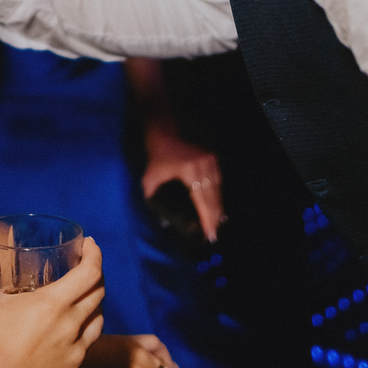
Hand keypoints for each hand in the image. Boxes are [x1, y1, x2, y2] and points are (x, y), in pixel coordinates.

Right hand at [0, 238, 104, 367]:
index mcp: (54, 304)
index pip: (89, 272)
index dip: (95, 255)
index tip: (90, 246)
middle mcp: (71, 327)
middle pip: (98, 296)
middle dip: (96, 278)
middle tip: (85, 271)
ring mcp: (75, 355)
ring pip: (97, 326)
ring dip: (93, 310)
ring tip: (81, 305)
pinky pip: (82, 356)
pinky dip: (77, 345)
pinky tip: (63, 343)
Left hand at [142, 125, 225, 242]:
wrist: (163, 131)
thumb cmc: (155, 156)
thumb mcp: (150, 179)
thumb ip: (153, 198)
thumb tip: (158, 216)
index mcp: (190, 172)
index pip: (202, 201)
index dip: (207, 219)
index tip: (209, 235)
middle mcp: (204, 166)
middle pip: (213, 198)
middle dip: (214, 218)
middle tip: (214, 235)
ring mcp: (210, 160)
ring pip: (218, 190)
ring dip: (217, 208)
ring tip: (216, 224)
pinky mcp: (212, 158)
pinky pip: (218, 180)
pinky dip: (217, 195)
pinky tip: (216, 207)